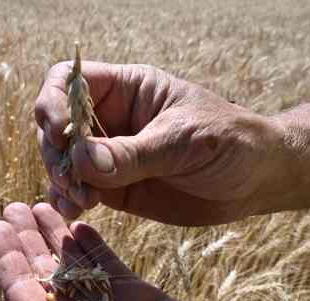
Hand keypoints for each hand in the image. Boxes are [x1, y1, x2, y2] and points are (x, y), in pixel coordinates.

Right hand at [35, 62, 287, 224]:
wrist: (256, 181)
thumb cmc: (228, 143)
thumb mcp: (182, 142)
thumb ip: (132, 153)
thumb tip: (81, 162)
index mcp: (127, 89)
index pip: (69, 80)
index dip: (54, 102)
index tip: (60, 133)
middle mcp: (111, 119)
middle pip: (56, 124)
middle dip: (57, 151)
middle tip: (74, 179)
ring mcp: (109, 155)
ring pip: (63, 161)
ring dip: (61, 180)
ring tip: (80, 201)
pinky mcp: (113, 188)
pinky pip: (78, 191)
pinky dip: (69, 201)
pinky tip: (75, 211)